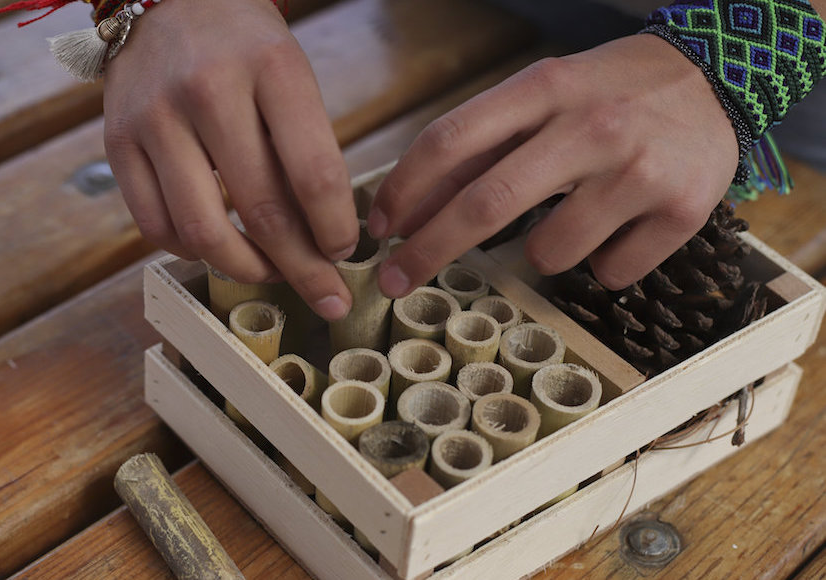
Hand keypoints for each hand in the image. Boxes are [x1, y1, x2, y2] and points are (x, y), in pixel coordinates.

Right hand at [104, 0, 358, 319]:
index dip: (335, 229)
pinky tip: (216, 248)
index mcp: (270, 67)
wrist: (166, 0)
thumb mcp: (290, 74)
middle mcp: (208, 90)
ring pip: (203, 231)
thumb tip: (324, 240)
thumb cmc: (243, 46)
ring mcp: (156, 117)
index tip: (345, 252)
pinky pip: (155, 225)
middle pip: (262, 211)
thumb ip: (305, 149)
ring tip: (270, 273)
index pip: (314, 173)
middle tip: (325, 294)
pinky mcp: (118, 141)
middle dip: (302, 268)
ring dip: (246, 269)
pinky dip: (190, 252)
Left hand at [367, 34, 740, 297]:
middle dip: (427, 251)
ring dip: (540, 253)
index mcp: (546, 89)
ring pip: (549, 254)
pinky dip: (601, 263)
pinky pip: (609, 273)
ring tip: (571, 218)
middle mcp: (591, 127)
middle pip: (486, 204)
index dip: (404, 190)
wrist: (716, 79)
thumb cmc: (607, 94)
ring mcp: (639, 171)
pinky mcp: (682, 212)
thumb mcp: (543, 97)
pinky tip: (620, 227)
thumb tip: (409, 213)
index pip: (452, 139)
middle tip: (394, 281)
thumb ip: (481, 147)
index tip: (377, 228)